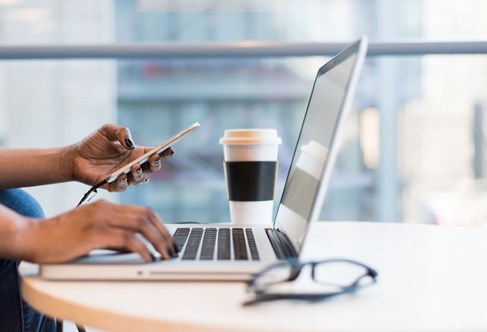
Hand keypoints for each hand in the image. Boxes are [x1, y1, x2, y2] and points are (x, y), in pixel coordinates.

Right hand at [16, 200, 176, 262]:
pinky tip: (147, 258)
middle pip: (146, 216)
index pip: (143, 211)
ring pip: (140, 225)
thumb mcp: (91, 232)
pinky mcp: (93, 233)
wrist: (32, 236)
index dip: (160, 225)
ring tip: (165, 255)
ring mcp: (100, 219)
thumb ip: (113, 235)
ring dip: (158, 241)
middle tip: (172, 249)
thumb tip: (135, 247)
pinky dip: (141, 248)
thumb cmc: (60, 238)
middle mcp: (106, 208)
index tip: (168, 239)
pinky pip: (126, 239)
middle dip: (164, 233)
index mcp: (106, 206)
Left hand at [68, 124, 173, 191]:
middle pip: (151, 168)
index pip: (154, 153)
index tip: (169, 149)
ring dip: (140, 174)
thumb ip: (121, 132)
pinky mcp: (113, 185)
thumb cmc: (92, 144)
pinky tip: (122, 175)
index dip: (163, 152)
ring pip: (140, 179)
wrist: (74, 157)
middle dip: (156, 164)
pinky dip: (124, 182)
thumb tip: (130, 143)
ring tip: (135, 166)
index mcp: (135, 153)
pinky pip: (123, 187)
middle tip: (154, 158)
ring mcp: (124, 177)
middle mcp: (133, 166)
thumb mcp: (107, 130)